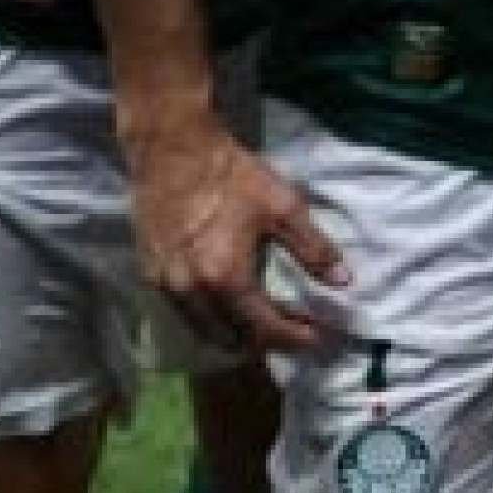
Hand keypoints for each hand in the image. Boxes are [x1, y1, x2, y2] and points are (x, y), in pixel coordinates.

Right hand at [125, 116, 344, 355]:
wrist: (173, 151)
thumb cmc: (232, 177)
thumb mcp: (283, 208)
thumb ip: (313, 249)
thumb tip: (343, 281)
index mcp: (226, 279)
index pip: (264, 328)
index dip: (294, 337)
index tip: (317, 338)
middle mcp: (191, 292)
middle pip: (230, 338)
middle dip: (264, 341)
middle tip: (292, 328)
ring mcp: (165, 285)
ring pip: (202, 329)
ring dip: (233, 332)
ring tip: (262, 319)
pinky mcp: (149, 273)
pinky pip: (182, 311)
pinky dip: (207, 316)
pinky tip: (225, 301)